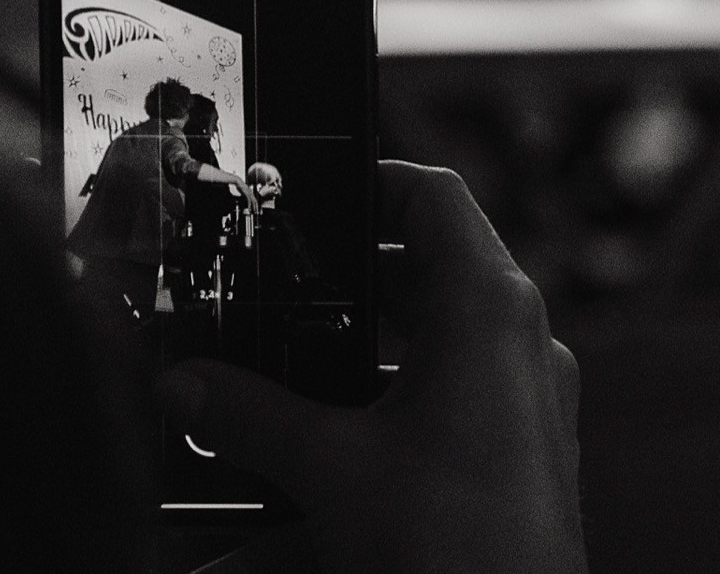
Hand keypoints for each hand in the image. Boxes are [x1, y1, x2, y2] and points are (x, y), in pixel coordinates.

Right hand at [159, 163, 584, 573]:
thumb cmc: (449, 535)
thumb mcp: (329, 466)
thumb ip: (250, 415)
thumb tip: (185, 384)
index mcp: (488, 307)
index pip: (436, 199)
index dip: (373, 184)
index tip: (315, 195)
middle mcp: (523, 338)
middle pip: (436, 268)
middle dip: (357, 278)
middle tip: (288, 284)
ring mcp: (533, 394)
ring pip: (447, 336)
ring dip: (374, 345)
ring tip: (300, 360)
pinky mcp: (526, 447)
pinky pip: (459, 395)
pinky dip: (400, 398)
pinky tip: (341, 435)